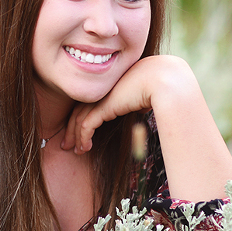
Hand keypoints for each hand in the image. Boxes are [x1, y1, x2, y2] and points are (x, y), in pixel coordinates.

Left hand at [62, 55, 179, 153]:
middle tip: (66, 143)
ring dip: (75, 137)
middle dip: (71, 128)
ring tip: (74, 150)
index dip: (81, 117)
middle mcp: (103, 89)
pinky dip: (83, 138)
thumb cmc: (163, 86)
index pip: (90, 102)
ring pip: (79, 119)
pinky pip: (86, 125)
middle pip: (79, 110)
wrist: (165, 80)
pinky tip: (84, 148)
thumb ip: (138, 101)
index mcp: (111, 84)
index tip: (78, 132)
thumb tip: (140, 106)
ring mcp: (101, 97)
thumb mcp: (147, 94)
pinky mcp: (102, 106)